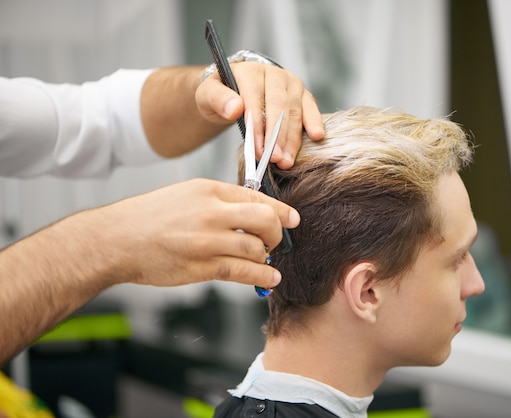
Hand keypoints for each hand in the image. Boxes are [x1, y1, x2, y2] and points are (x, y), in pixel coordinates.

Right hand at [94, 178, 299, 288]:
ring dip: (266, 256)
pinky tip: (269, 277)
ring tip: (265, 259)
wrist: (116, 240)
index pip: (256, 196)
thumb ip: (218, 201)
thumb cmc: (148, 218)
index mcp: (208, 190)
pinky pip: (242, 271)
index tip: (292, 218)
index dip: (280, 210)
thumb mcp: (185, 194)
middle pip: (264, 220)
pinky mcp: (201, 267)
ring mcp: (207, 241)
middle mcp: (211, 213)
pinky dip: (262, 275)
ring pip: (256, 248)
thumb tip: (250, 212)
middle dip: (277, 232)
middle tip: (277, 240)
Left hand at [196, 61, 324, 168]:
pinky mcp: (303, 94)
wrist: (233, 90)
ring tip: (287, 161)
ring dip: (292, 138)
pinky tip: (317, 136)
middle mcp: (274, 74)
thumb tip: (235, 108)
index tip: (258, 151)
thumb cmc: (221, 95)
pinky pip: (310, 108)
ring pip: (295, 111)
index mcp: (251, 71)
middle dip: (277, 136)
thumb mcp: (208, 95)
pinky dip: (314, 122)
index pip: (256, 100)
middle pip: (279, 106)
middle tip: (275, 159)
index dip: (258, 127)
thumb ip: (217, 99)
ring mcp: (291, 83)